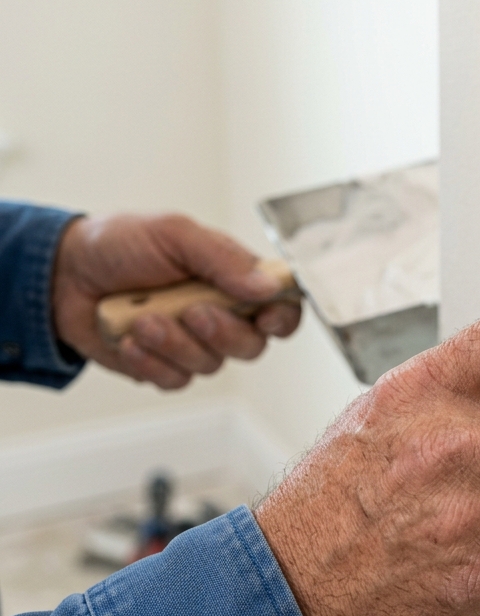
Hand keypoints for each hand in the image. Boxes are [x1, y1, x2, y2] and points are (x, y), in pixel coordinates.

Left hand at [53, 214, 300, 388]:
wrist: (61, 274)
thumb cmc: (119, 244)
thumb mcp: (174, 234)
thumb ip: (223, 258)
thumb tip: (266, 285)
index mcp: (233, 279)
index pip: (280, 306)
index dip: (283, 318)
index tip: (267, 318)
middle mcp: (220, 314)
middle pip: (252, 346)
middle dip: (223, 333)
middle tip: (192, 311)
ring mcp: (191, 344)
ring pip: (210, 365)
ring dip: (174, 343)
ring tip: (143, 317)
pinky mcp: (162, 366)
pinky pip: (175, 380)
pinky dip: (150, 361)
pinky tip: (129, 337)